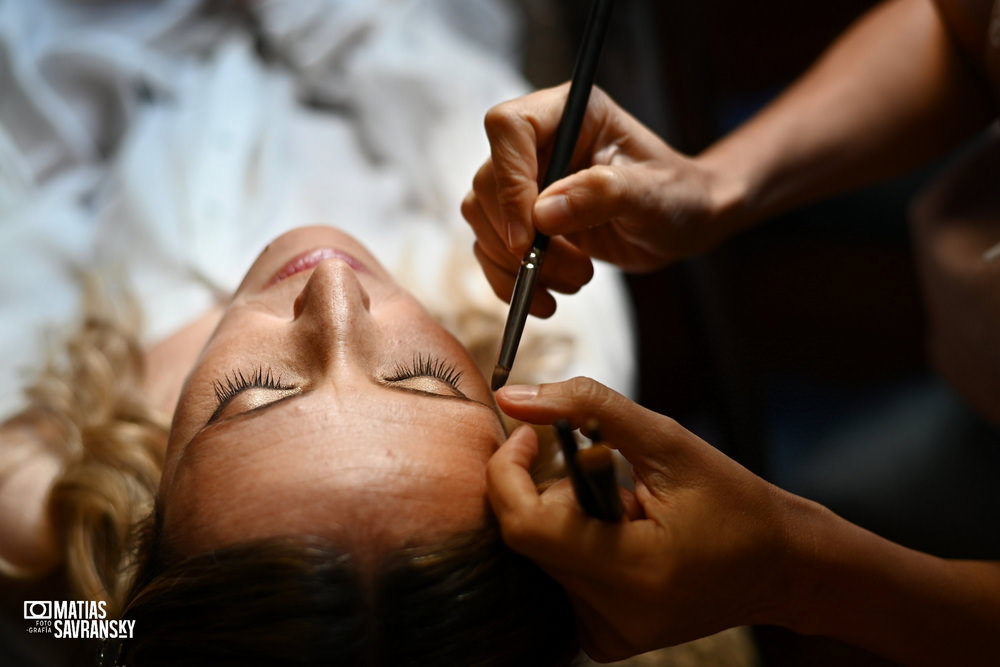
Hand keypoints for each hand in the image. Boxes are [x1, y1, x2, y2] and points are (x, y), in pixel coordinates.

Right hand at [462, 85, 734, 316]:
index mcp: (570, 112)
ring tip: (577, 280)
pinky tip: (546, 300)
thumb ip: (602, 194)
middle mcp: (538, 141)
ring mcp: (525, 181)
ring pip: (482, 220)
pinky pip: (490, 250)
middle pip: (487, 182)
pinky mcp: (520, 219)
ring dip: (518, 264)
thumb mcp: (652, 194)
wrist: (682, 221)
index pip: (509, 129)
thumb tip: (542, 214)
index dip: (510, 182)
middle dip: (521, 239)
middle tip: (575, 271)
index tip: (529, 236)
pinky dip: (510, 281)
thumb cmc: (677, 195)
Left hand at [488, 378, 793, 660]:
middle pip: (527, 537)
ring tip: (626, 511)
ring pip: (538, 556)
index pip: (524, 525)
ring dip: (564, 518)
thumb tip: (514, 398)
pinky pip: (556, 577)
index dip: (510, 471)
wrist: (780, 568)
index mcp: (631, 572)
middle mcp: (611, 618)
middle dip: (549, 490)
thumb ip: (588, 409)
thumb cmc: (733, 503)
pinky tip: (622, 539)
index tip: (529, 435)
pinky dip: (575, 545)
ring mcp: (605, 636)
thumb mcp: (668, 441)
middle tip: (606, 474)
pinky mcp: (603, 640)